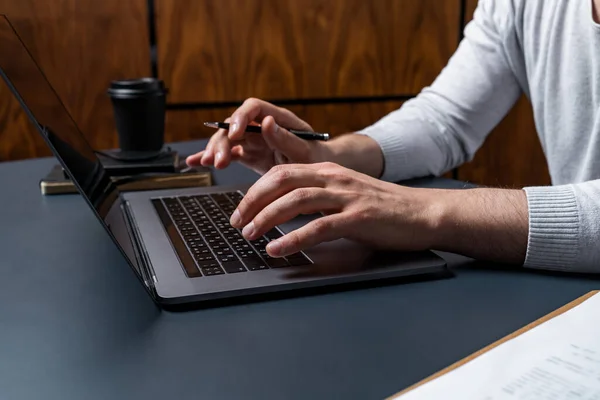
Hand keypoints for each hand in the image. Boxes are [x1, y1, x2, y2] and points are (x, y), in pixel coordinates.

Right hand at [186, 98, 329, 174]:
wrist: (317, 175)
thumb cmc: (316, 159)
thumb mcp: (306, 151)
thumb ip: (287, 138)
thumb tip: (266, 122)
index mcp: (278, 119)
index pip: (253, 108)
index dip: (240, 118)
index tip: (234, 134)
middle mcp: (262, 126)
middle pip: (234, 125)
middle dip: (223, 141)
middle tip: (219, 160)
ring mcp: (254, 140)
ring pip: (227, 140)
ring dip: (215, 150)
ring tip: (208, 163)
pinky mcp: (249, 155)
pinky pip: (228, 154)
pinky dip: (212, 157)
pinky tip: (195, 161)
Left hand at [229, 162, 438, 256]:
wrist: (423, 213)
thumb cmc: (383, 207)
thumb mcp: (345, 193)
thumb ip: (317, 196)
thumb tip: (284, 210)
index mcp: (327, 171)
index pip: (280, 173)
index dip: (254, 191)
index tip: (240, 211)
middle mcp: (333, 178)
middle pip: (280, 182)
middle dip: (252, 202)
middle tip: (237, 223)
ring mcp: (346, 197)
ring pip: (295, 201)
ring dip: (266, 219)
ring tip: (250, 236)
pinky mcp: (358, 218)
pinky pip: (318, 227)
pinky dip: (293, 239)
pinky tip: (278, 249)